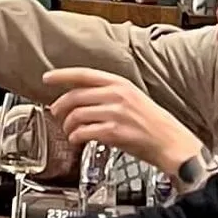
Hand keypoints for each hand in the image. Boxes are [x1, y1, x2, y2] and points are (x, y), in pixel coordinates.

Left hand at [43, 67, 205, 179]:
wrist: (171, 142)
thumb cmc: (153, 124)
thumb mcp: (133, 98)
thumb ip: (109, 94)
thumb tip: (81, 97)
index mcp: (120, 84)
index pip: (84, 75)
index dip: (62, 76)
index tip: (47, 78)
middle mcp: (117, 95)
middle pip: (75, 96)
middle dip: (60, 106)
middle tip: (56, 114)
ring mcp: (116, 113)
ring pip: (77, 115)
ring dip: (67, 126)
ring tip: (69, 132)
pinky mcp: (114, 132)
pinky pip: (84, 132)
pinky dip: (76, 137)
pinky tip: (77, 140)